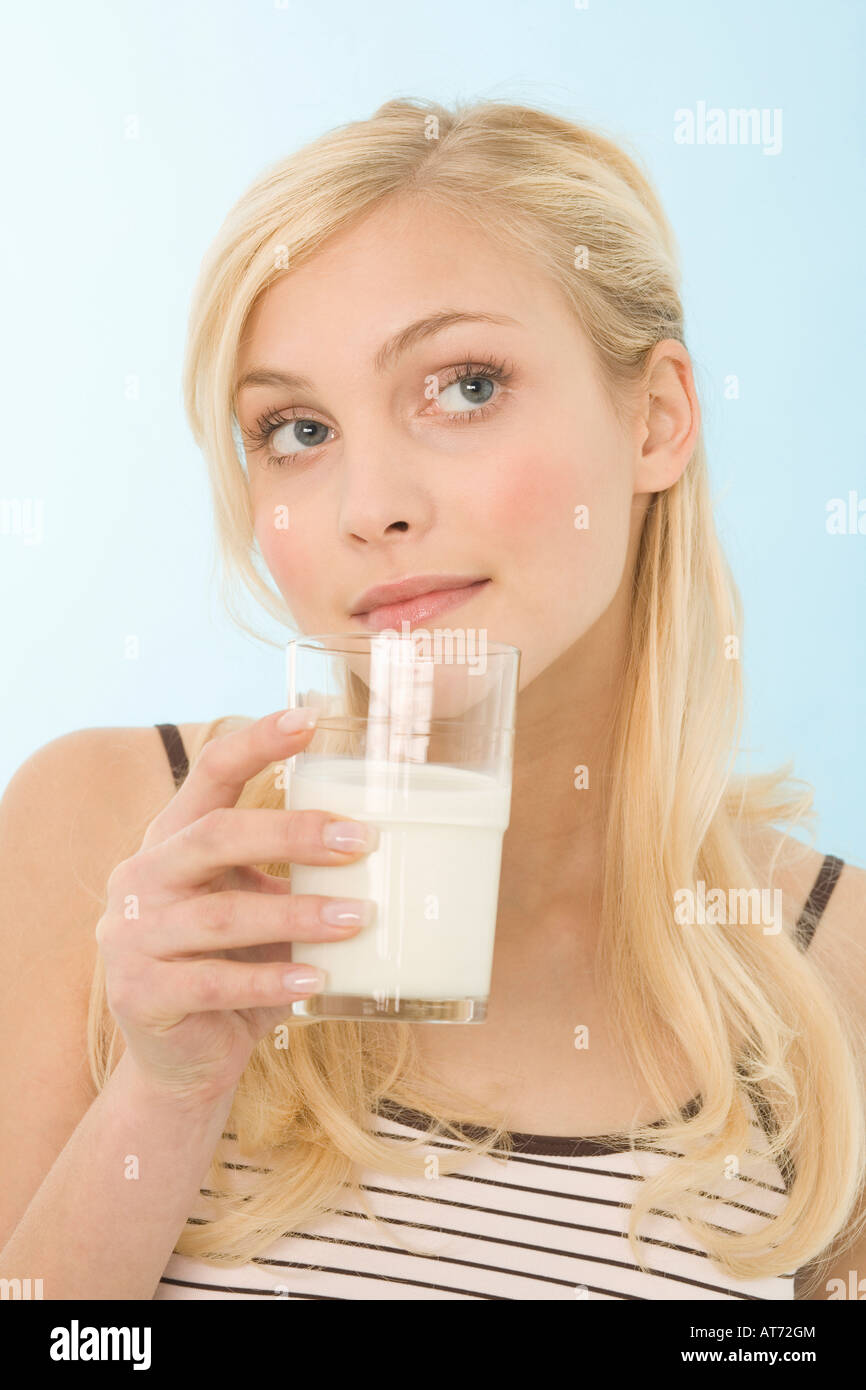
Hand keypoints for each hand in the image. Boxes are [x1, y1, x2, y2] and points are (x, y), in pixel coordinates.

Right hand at [95, 708, 378, 1107]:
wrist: (182, 1063)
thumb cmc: (235, 971)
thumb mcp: (259, 910)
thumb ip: (294, 876)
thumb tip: (385, 842)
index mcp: (171, 840)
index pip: (209, 773)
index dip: (257, 743)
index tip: (310, 718)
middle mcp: (141, 877)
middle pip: (216, 836)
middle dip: (294, 834)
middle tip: (362, 840)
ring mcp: (131, 936)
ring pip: (222, 914)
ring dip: (298, 915)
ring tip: (359, 919)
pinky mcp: (139, 994)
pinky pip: (214, 981)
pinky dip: (271, 981)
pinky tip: (319, 982)